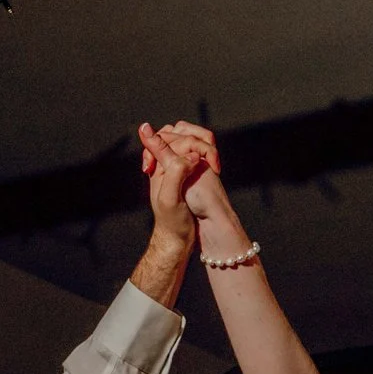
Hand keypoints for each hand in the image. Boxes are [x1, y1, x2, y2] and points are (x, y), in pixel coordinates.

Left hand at [135, 120, 213, 243]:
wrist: (179, 240)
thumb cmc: (173, 222)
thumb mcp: (170, 198)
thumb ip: (176, 172)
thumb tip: (191, 155)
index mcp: (158, 165)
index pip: (168, 137)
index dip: (185, 143)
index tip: (198, 161)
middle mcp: (167, 163)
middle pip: (178, 133)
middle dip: (194, 142)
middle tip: (207, 162)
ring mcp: (179, 167)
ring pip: (188, 139)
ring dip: (202, 144)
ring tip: (211, 162)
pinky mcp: (190, 174)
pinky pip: (198, 152)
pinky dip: (207, 152)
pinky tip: (213, 167)